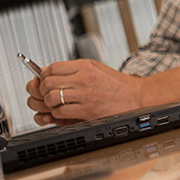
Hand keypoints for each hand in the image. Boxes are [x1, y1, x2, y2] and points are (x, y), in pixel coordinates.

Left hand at [27, 60, 145, 124]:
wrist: (135, 97)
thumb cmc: (116, 85)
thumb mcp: (97, 68)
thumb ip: (74, 69)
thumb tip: (49, 72)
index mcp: (86, 66)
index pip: (52, 67)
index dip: (44, 75)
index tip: (45, 79)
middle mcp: (84, 79)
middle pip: (47, 83)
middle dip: (43, 90)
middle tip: (48, 93)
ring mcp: (85, 94)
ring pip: (51, 98)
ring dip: (50, 103)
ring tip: (56, 103)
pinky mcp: (87, 110)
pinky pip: (60, 112)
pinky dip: (57, 114)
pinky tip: (64, 111)